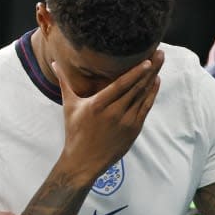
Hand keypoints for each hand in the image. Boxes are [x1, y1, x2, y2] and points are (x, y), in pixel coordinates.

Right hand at [52, 49, 162, 184]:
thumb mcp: (69, 106)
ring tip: (160, 62)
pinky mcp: (133, 130)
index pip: (121, 85)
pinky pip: (145, 108)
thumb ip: (64, 82)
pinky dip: (151, 94)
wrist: (83, 161)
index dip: (135, 72)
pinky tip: (156, 82)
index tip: (146, 60)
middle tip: (160, 53)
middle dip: (150, 69)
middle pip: (136, 87)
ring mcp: (126, 122)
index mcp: (98, 105)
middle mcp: (114, 113)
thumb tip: (53, 63)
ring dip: (153, 78)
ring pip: (143, 96)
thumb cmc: (75, 132)